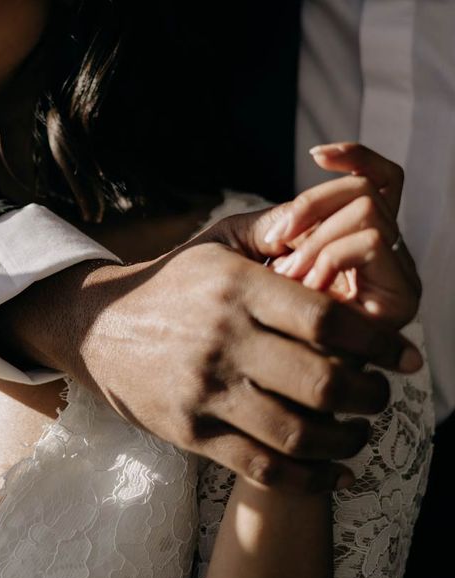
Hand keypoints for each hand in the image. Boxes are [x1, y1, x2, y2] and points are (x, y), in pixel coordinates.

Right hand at [0, 239, 421, 493]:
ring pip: (297, 432)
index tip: (405, 355)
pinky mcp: (189, 432)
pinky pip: (260, 467)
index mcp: (235, 288)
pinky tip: (332, 472)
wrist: (97, 328)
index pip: (327, 321)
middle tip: (383, 395)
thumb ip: (271, 230)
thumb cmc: (170, 285)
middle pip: (322, 382)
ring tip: (360, 434)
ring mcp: (203, 391)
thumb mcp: (213, 244)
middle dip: (371, 396)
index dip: (379, 343)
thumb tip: (331, 222)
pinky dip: (307, 478)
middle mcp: (222, 340)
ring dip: (346, 441)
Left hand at [202, 143, 420, 328]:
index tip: (317, 154)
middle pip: (368, 191)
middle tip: (278, 243)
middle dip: (315, 208)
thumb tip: (295, 212)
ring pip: (369, 213)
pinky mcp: (398, 301)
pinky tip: (308, 286)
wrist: (245, 363)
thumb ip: (276, 224)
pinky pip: (372, 243)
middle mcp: (379, 254)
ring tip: (289, 275)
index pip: (379, 181)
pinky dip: (331, 256)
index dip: (356, 158)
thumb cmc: (239, 306)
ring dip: (318, 239)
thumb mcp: (250, 255)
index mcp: (350, 236)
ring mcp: (392, 277)